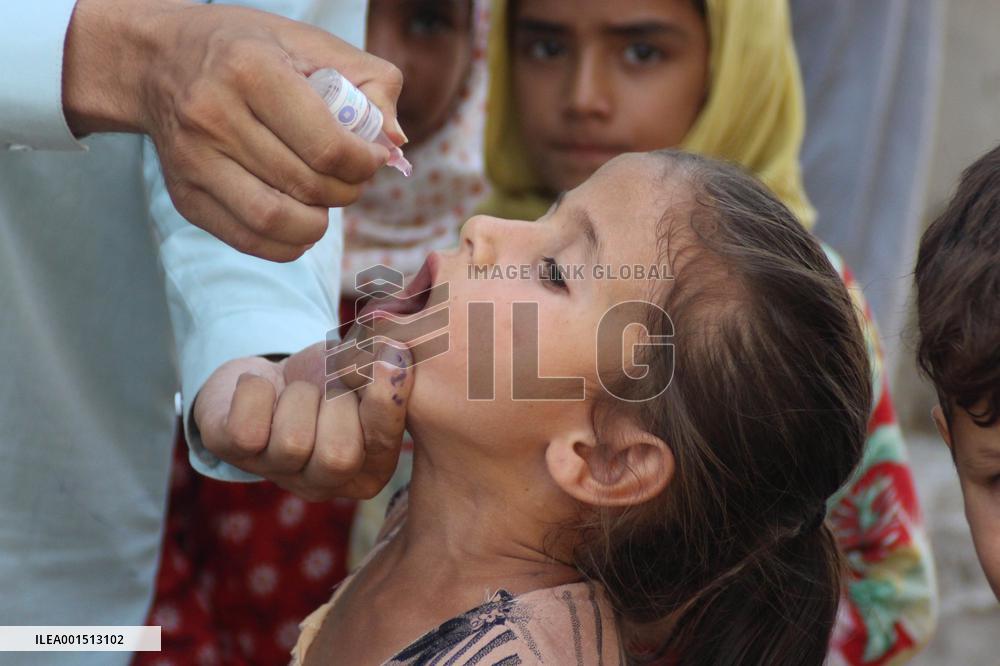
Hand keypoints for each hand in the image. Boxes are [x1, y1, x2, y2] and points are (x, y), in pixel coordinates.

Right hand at [62, 0, 404, 261]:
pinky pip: (250, 241)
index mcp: (251, 70)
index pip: (327, 147)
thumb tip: (395, 142)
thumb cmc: (248, 51)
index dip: (365, 165)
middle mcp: (214, 116)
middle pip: (308, 186)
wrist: (158, 62)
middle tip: (350, 178)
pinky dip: (288, 243)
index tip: (371, 158)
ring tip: (325, 200)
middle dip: (347, 191)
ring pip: (278, 222)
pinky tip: (300, 221)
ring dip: (319, 222)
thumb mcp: (309, 43)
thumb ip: (369, 81)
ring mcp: (193, 161)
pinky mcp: (184, 196)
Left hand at [193, 339, 413, 500]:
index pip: (384, 444)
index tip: (393, 354)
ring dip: (299, 396)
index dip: (387, 397)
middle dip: (336, 402)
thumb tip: (397, 357)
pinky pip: (247, 430)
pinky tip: (263, 389)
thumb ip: (387, 373)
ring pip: (292, 442)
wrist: (272, 375)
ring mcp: (277, 474)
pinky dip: (256, 391)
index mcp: (370, 470)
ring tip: (298, 390)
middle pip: (338, 455)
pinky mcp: (234, 454)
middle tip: (330, 386)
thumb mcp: (367, 373)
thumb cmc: (329, 378)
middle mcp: (325, 484)